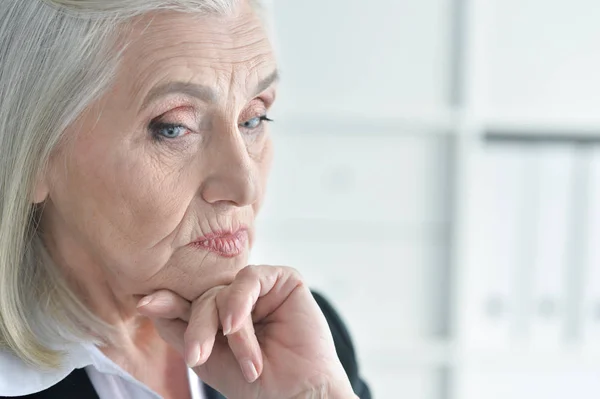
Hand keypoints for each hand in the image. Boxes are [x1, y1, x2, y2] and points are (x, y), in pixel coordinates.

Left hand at [136, 265, 356, 398]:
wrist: (297, 394)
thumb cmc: (254, 383)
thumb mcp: (205, 357)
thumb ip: (179, 328)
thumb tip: (147, 301)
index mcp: (222, 313)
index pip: (191, 301)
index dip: (169, 301)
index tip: (145, 304)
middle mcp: (240, 297)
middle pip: (203, 298)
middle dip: (198, 328)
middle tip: (197, 357)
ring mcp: (261, 287)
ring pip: (223, 291)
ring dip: (227, 329)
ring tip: (246, 363)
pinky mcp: (283, 279)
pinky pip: (249, 280)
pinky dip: (239, 304)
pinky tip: (237, 327)